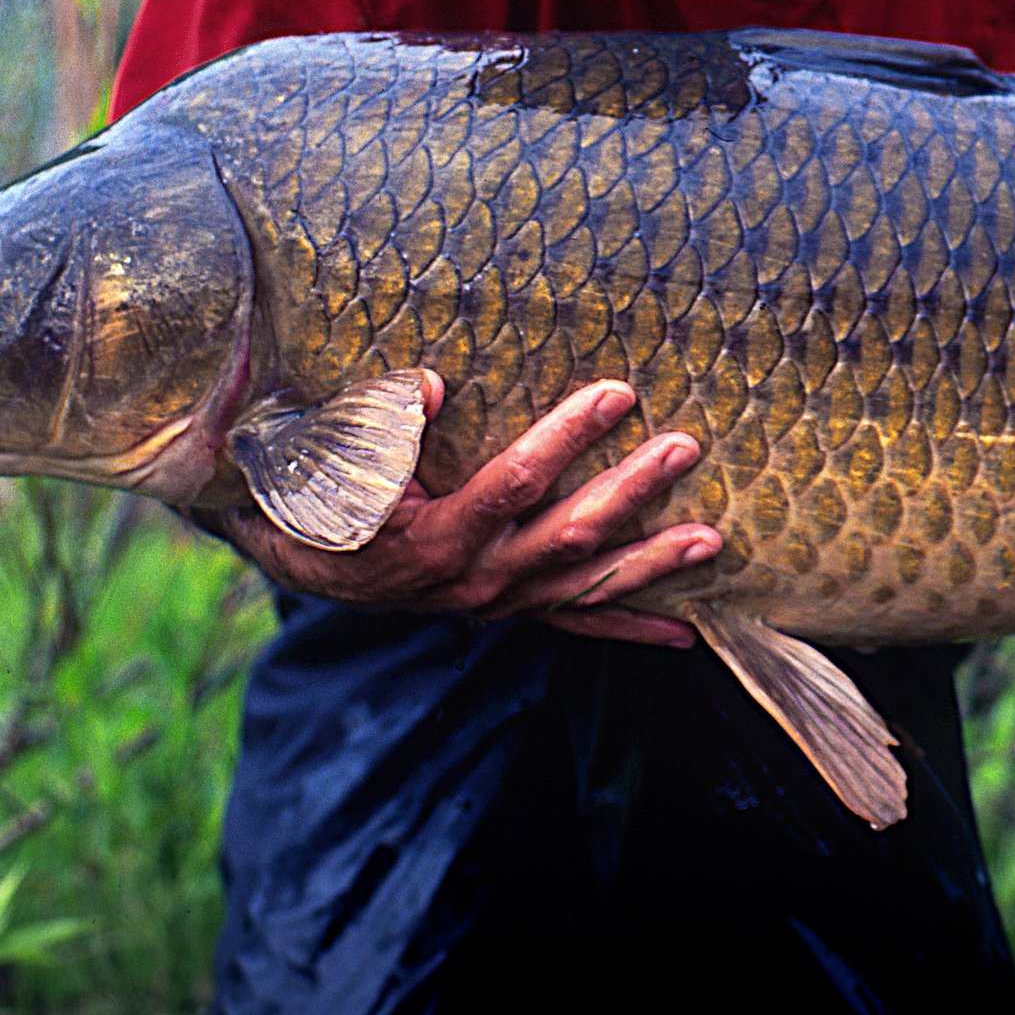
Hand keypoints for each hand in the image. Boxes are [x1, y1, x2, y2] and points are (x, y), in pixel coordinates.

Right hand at [203, 375, 710, 646]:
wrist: (303, 555)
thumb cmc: (321, 489)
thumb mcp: (335, 451)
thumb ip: (382, 421)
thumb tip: (432, 385)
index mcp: (435, 536)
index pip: (516, 481)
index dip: (568, 437)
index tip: (617, 393)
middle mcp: (474, 579)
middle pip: (569, 534)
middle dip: (633, 490)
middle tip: (684, 447)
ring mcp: (497, 602)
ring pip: (585, 586)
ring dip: (651, 565)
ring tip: (711, 540)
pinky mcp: (509, 611)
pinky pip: (578, 624)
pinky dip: (632, 627)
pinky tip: (687, 629)